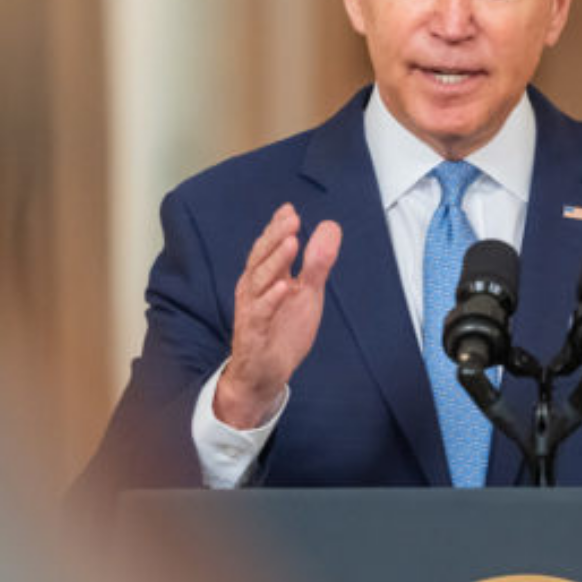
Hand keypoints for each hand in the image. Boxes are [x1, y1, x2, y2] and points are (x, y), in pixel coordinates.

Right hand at [214, 204, 341, 427]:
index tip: (289, 209)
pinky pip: (260, 314)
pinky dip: (271, 299)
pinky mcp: (253, 332)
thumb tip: (329, 227)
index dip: (277, 227)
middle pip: (261, 257)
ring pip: (259, 281)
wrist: (265, 372)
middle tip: (291, 218)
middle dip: (275, 236)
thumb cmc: (282, 329)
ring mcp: (252, 310)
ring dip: (275, 261)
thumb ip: (317, 262)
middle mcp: (254, 289)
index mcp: (266, 277)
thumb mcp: (307, 292)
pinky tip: (284, 286)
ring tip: (291, 243)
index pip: (269, 247)